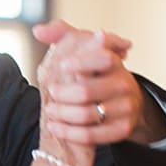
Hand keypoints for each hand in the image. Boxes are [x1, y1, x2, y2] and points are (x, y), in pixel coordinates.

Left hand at [34, 20, 165, 146]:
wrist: (118, 105)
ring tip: (50, 110)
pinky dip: (69, 132)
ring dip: (62, 113)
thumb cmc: (95, 74)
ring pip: (87, 114)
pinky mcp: (123, 129)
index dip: (81, 62)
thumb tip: (38, 30)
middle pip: (87, 91)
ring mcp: (126, 108)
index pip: (103, 58)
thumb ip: (62, 36)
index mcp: (116, 63)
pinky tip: (55, 127)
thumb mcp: (84, 52)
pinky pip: (92, 135)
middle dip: (63, 94)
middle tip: (50, 92)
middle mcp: (125, 84)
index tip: (62, 66)